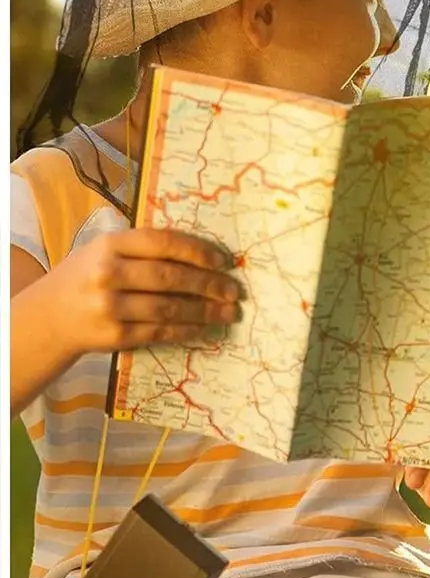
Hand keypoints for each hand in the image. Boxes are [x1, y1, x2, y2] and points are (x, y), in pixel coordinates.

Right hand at [51, 227, 242, 355]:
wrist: (47, 317)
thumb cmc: (86, 277)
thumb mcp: (105, 252)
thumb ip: (144, 249)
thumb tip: (201, 255)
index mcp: (110, 245)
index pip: (163, 242)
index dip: (197, 251)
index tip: (223, 261)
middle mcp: (109, 273)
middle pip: (171, 277)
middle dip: (209, 284)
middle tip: (234, 291)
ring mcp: (110, 306)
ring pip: (170, 307)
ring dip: (205, 311)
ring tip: (227, 312)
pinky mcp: (115, 335)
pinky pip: (161, 331)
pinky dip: (187, 330)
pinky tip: (205, 328)